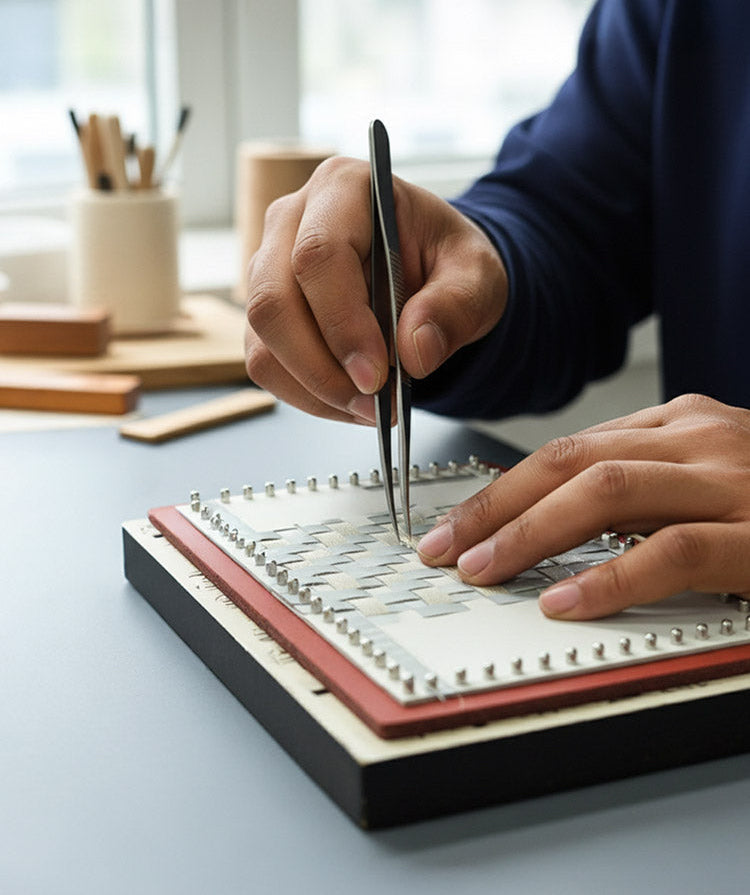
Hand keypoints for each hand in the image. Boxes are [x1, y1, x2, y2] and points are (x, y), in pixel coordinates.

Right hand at [244, 156, 506, 422]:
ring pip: (262, 340)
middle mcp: (291, 221)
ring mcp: (268, 267)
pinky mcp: (267, 313)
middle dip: (321, 368)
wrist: (429, 272)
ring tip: (371, 408)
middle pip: (272, 301)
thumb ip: (455, 307)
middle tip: (373, 405)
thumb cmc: (446, 260)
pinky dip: (307, 395)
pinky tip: (351, 401)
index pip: (318, 255)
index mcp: (344, 189)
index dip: (342, 323)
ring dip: (315, 389)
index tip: (377, 375)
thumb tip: (415, 353)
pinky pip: (267, 364)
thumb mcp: (477, 275)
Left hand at [417, 394, 749, 618]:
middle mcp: (700, 438)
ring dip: (531, 534)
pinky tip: (566, 602)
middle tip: (444, 548)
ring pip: (607, 493)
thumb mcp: (710, 472)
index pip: (568, 449)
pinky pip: (672, 552)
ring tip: (482, 570)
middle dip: (496, 508)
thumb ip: (645, 485)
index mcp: (681, 424)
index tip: (457, 524)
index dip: (503, 489)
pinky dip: (610, 577)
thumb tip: (555, 521)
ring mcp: (734, 481)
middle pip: (571, 464)